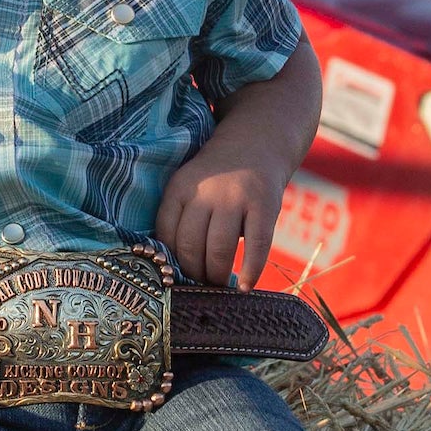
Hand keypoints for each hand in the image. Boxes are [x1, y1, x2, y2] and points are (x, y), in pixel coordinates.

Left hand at [155, 145, 288, 286]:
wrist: (255, 144)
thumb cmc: (216, 179)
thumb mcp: (189, 186)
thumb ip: (180, 218)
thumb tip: (174, 269)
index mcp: (180, 188)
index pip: (166, 234)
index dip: (169, 261)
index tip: (174, 276)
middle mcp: (206, 192)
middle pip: (191, 246)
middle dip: (193, 273)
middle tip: (199, 285)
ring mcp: (237, 198)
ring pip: (220, 249)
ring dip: (217, 276)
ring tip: (218, 285)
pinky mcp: (264, 206)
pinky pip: (256, 246)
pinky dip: (250, 271)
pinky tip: (245, 286)